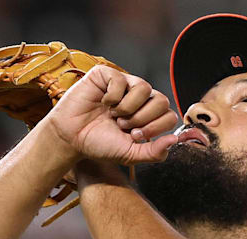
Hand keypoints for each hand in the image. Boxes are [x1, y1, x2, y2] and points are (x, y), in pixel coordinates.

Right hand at [46, 65, 179, 165]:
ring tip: (113, 115)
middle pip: (161, 101)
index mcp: (148, 115)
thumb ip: (154, 152)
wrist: (71, 138)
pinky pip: (121, 79)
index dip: (155, 128)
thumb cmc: (99, 144)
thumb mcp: (130, 154)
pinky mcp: (106, 75)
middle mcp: (139, 97)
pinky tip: (102, 102)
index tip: (135, 136)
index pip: (169, 116)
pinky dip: (112, 96)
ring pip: (144, 87)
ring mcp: (124, 84)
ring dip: (128, 107)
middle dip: (142, 119)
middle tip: (123, 126)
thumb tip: (175, 140)